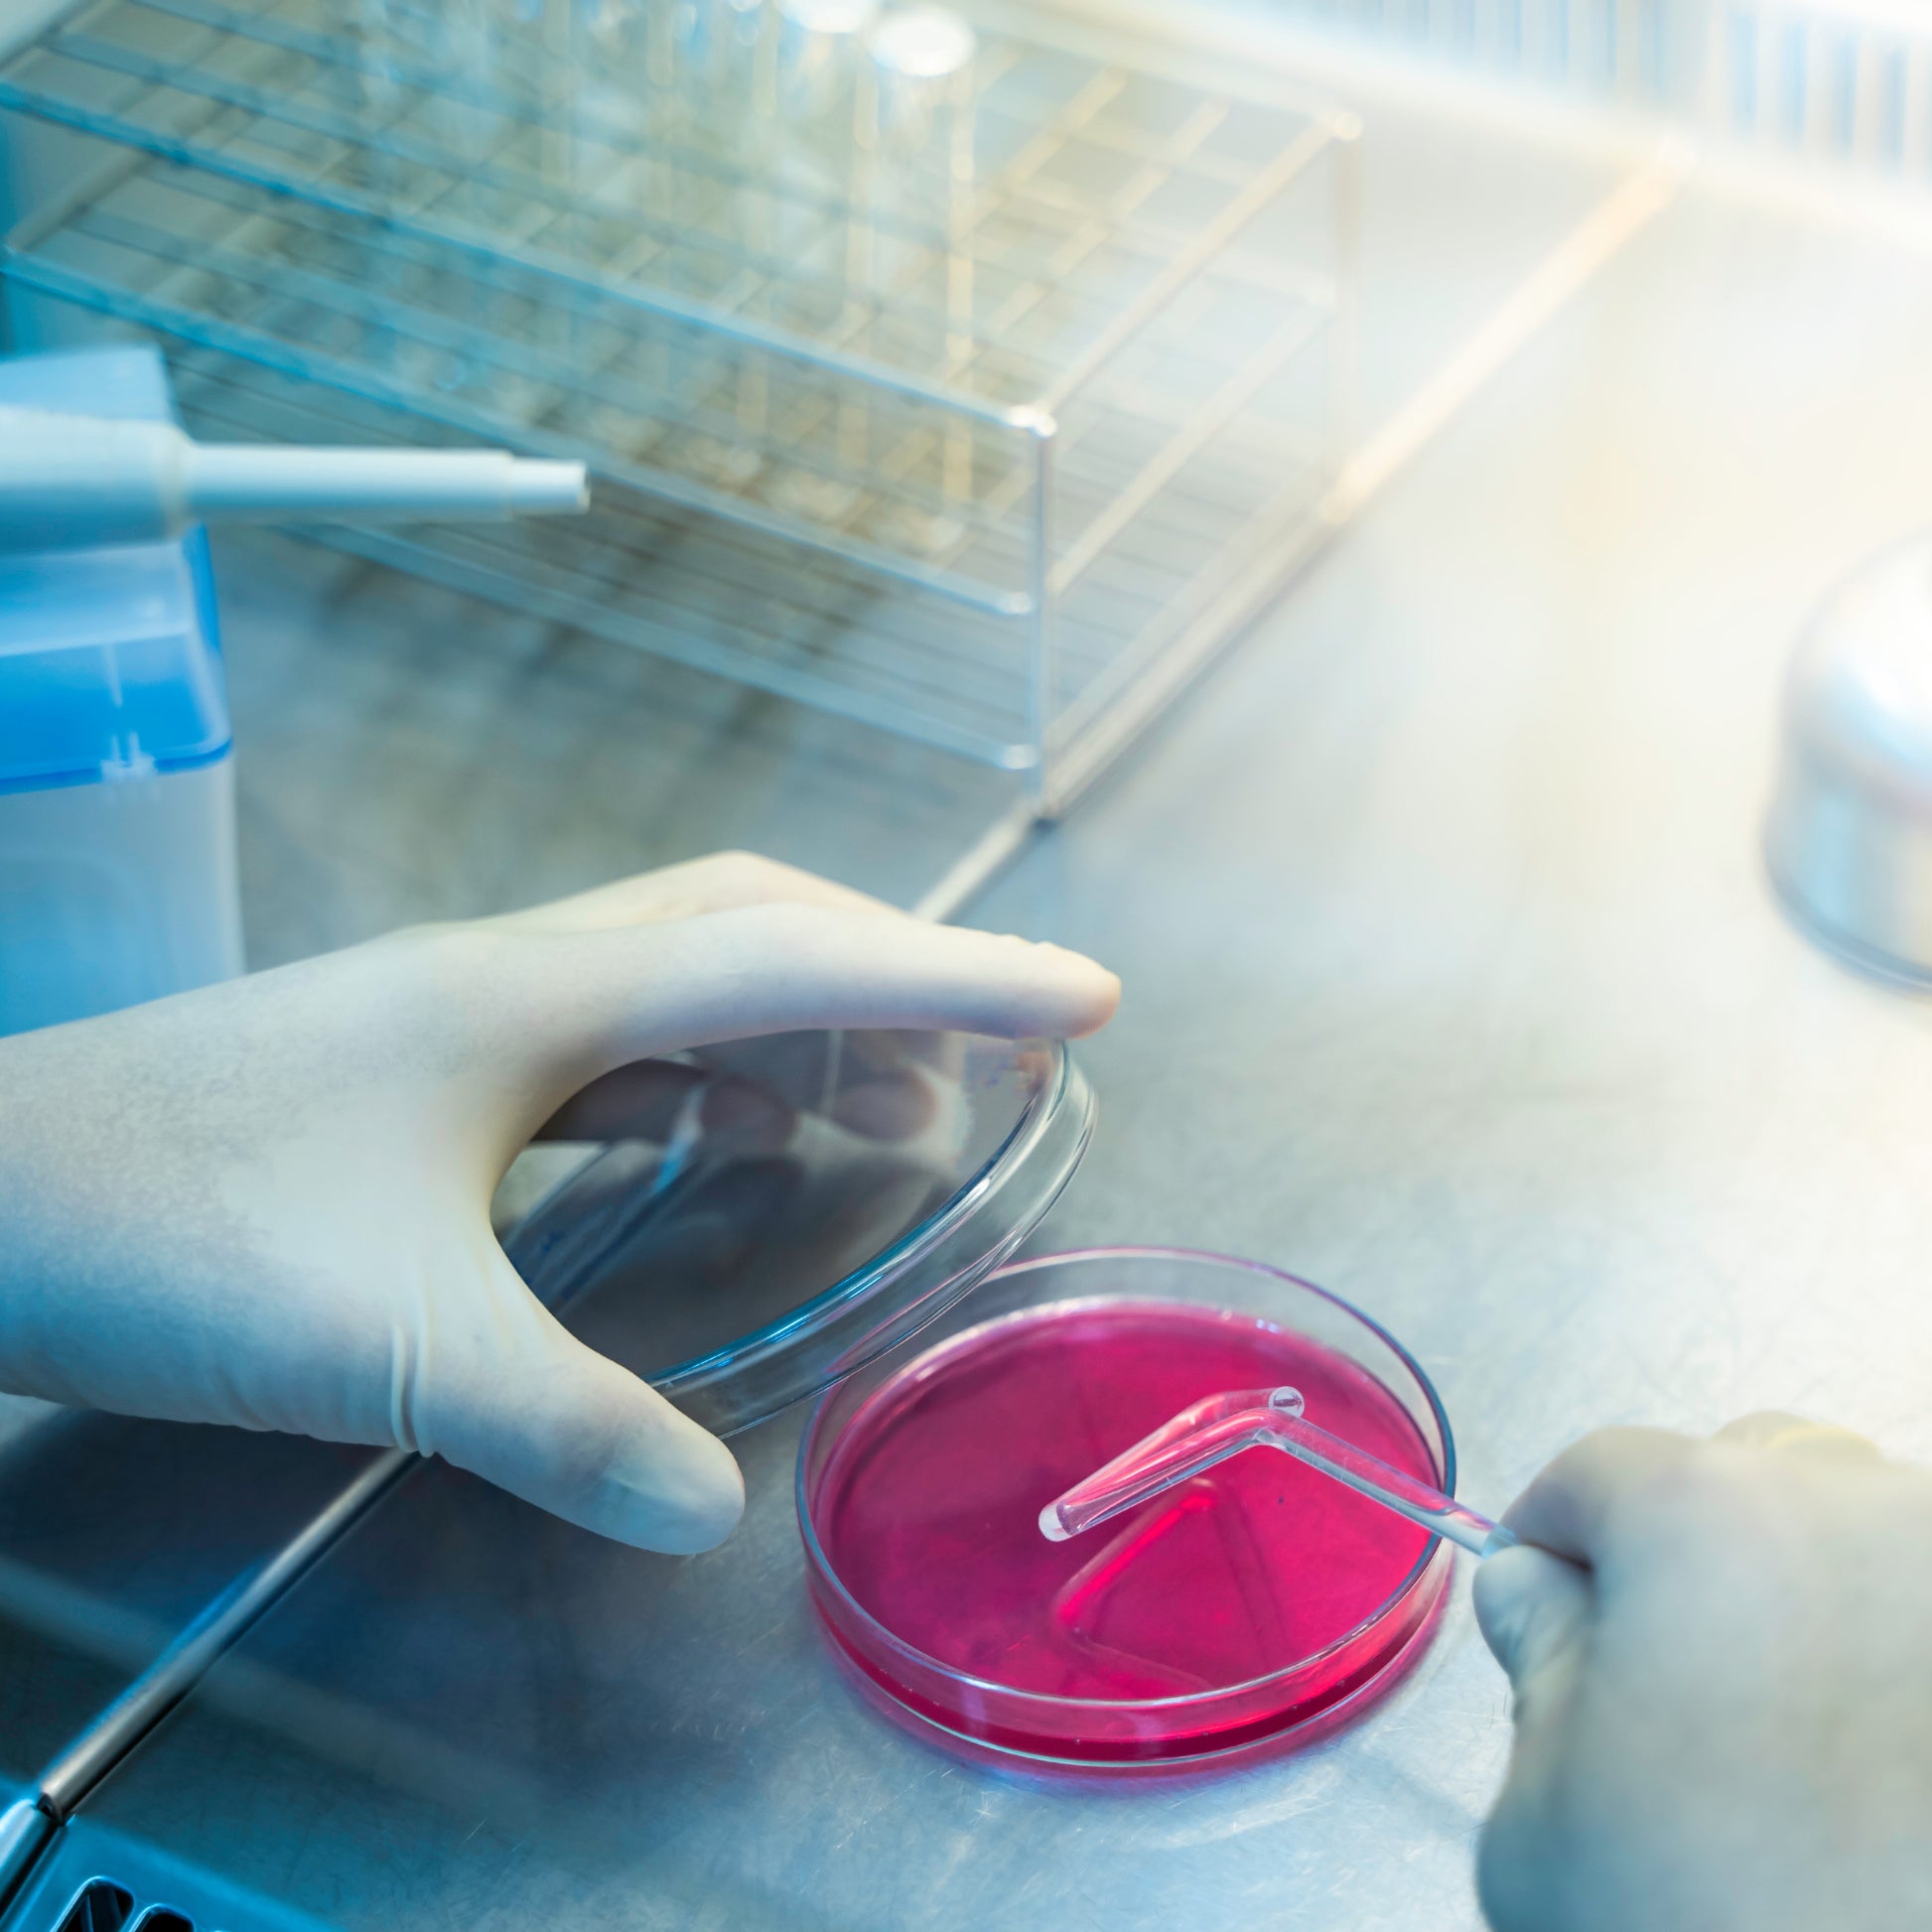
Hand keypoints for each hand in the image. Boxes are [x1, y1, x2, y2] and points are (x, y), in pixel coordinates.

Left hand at [0, 853, 1117, 1553]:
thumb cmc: (174, 1232)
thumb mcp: (390, 1346)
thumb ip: (566, 1427)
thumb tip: (716, 1514)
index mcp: (538, 995)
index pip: (793, 962)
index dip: (957, 976)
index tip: (1087, 996)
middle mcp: (518, 973)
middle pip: (755, 926)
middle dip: (904, 974)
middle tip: (1011, 1047)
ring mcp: (466, 1011)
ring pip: (687, 975)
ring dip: (811, 1018)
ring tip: (905, 1098)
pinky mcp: (426, 1066)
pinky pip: (619, 1040)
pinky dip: (712, 1071)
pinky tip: (731, 1132)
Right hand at [1474, 1414, 1931, 1931]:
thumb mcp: (1546, 1816)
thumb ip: (1535, 1663)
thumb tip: (1539, 1595)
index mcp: (1707, 1518)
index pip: (1598, 1472)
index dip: (1554, 1541)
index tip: (1544, 1601)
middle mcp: (1860, 1515)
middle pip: (1748, 1469)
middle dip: (1698, 1546)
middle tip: (1675, 1676)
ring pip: (1867, 1528)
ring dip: (1816, 1592)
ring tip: (1798, 1728)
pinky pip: (1928, 1613)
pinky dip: (1903, 1657)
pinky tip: (1887, 1759)